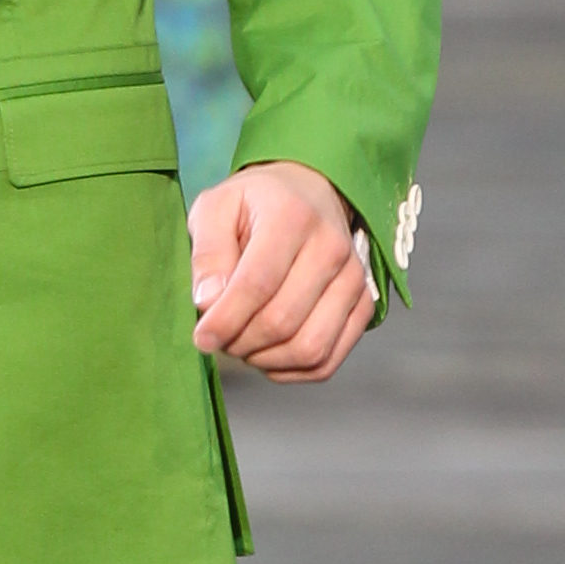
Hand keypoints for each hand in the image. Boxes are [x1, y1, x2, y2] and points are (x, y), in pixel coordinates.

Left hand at [189, 157, 375, 384]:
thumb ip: (207, 253)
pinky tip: (268, 355)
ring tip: (242, 343)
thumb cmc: (255, 204)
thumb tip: (208, 302)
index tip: (202, 338)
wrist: (308, 193)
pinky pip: (328, 360)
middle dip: (241, 342)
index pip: (258, 284)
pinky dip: (293, 370)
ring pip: (310, 347)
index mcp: (291, 216)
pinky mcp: (362, 304)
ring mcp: (353, 278)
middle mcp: (331, 247)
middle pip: (282, 321)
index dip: (225, 320)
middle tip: (220, 337)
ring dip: (266, 359)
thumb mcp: (215, 209)